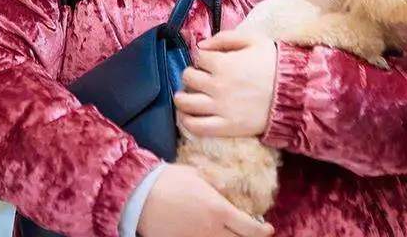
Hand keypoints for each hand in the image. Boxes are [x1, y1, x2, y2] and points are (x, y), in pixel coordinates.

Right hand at [138, 164, 272, 236]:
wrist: (139, 195)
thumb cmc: (167, 180)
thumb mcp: (194, 175)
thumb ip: (212, 184)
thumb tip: (223, 188)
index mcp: (219, 210)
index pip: (250, 228)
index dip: (262, 231)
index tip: (266, 228)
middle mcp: (212, 230)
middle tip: (250, 233)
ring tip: (228, 233)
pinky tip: (206, 235)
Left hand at [174, 30, 276, 137]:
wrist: (295, 93)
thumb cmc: (274, 63)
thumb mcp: (253, 39)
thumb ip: (224, 37)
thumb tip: (201, 44)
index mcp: (222, 64)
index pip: (198, 57)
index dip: (201, 57)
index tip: (208, 61)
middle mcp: (217, 86)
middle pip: (188, 77)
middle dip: (191, 74)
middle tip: (199, 78)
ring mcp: (220, 108)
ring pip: (185, 103)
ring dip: (181, 97)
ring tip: (185, 96)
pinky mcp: (226, 127)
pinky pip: (196, 126)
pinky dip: (186, 121)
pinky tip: (186, 116)